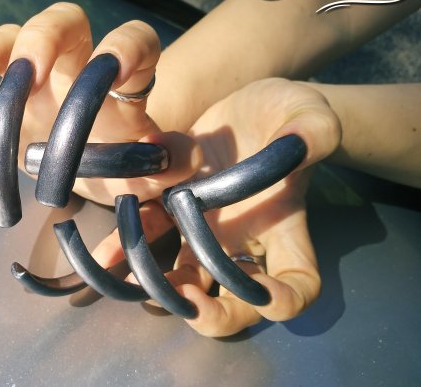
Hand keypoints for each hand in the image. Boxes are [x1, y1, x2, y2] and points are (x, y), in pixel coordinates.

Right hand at [0, 3, 200, 204]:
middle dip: (41, 38)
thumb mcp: (151, 170)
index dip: (127, 45)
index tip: (118, 66)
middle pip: (58, 23)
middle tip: (29, 72)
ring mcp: (25, 79)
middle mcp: (70, 65)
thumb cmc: (120, 161)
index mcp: (116, 76)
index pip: (131, 41)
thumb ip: (171, 165)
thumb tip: (177, 161)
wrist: (86, 168)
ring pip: (2, 44)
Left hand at [92, 78, 341, 335]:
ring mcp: (205, 227)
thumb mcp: (308, 113)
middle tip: (193, 308)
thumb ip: (314, 131)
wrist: (249, 106)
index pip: (298, 281)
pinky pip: (149, 235)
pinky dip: (127, 248)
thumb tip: (304, 141)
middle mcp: (243, 238)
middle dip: (216, 315)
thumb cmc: (288, 113)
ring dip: (165, 292)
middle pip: (237, 301)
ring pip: (187, 280)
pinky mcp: (173, 206)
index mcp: (283, 225)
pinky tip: (106, 256)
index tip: (267, 295)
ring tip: (141, 287)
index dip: (285, 300)